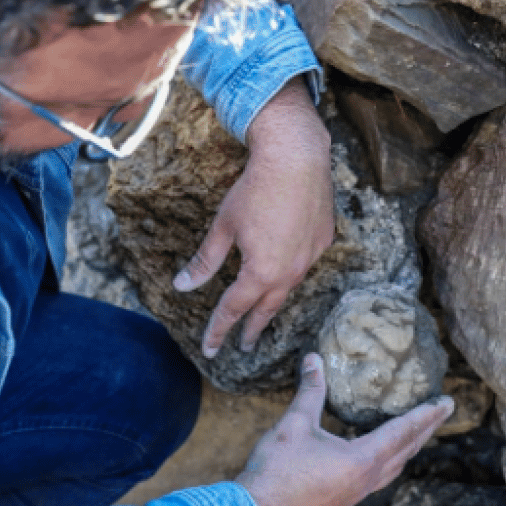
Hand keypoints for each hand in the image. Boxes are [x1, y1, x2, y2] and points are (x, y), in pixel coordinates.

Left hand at [174, 77, 334, 356]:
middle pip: (266, 310)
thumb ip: (205, 260)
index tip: (210, 347)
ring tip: (262, 315)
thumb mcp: (223, 227)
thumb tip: (183, 285)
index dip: (219, 329)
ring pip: (288, 289)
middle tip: (243, 346)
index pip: (234, 310)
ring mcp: (310, 258)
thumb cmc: (256, 189)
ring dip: (272, 304)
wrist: (297, 157)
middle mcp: (289, 272)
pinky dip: (290, 274)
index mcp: (261, 272)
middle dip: (251, 329)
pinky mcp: (323, 240)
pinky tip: (284, 271)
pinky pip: (304, 265)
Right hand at [236, 354, 453, 505]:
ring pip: (395, 467)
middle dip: (427, 428)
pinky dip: (392, 460)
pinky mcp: (345, 499)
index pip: (403, 431)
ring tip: (420, 431)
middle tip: (444, 409)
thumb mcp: (294, 424)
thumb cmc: (277, 470)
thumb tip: (314, 358)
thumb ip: (310, 391)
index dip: (425, 414)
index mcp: (361, 460)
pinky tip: (381, 455)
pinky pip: (380, 477)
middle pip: (407, 450)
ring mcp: (357, 492)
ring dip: (411, 446)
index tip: (446, 402)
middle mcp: (366, 479)